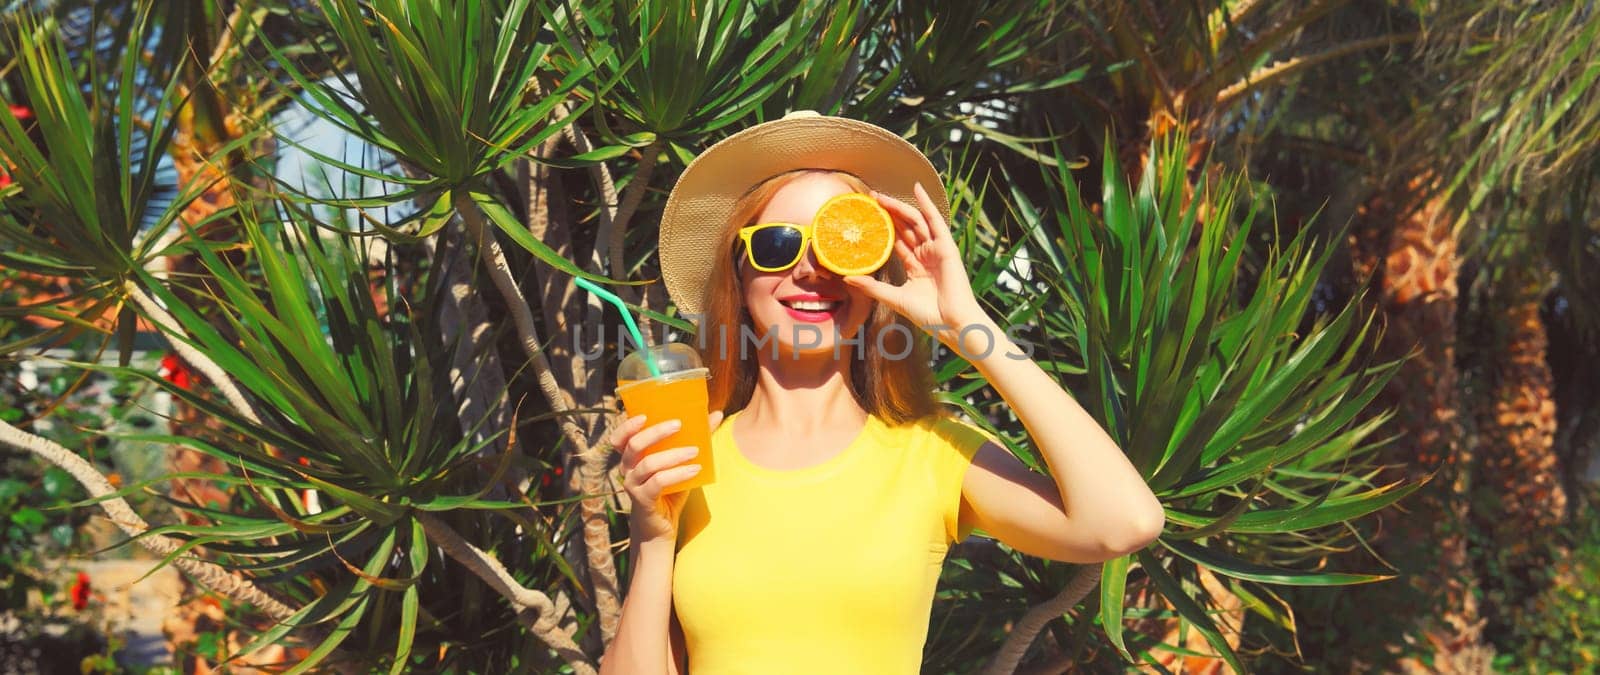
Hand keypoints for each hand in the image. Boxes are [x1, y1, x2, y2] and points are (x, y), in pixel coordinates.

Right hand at [612, 410, 724, 546]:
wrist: (661, 528)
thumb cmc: (669, 491)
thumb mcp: (680, 463)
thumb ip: (695, 439)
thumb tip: (716, 414)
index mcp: (632, 458)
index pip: (619, 438)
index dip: (628, 426)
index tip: (645, 416)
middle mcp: (628, 470)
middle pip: (634, 445)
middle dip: (656, 432)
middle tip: (678, 425)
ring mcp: (633, 486)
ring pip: (648, 464)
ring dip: (673, 455)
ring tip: (694, 451)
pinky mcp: (643, 500)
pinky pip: (658, 483)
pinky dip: (677, 474)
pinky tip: (694, 470)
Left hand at [844, 183, 988, 342]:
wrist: (951, 323)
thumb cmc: (928, 315)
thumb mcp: (894, 297)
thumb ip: (872, 287)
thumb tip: (847, 278)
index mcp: (916, 266)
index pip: (897, 241)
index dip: (884, 228)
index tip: (868, 218)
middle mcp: (926, 255)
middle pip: (905, 228)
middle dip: (888, 213)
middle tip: (870, 200)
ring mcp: (936, 249)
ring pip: (915, 222)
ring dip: (899, 207)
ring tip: (881, 196)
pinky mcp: (946, 246)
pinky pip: (935, 220)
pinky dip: (927, 204)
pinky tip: (916, 189)